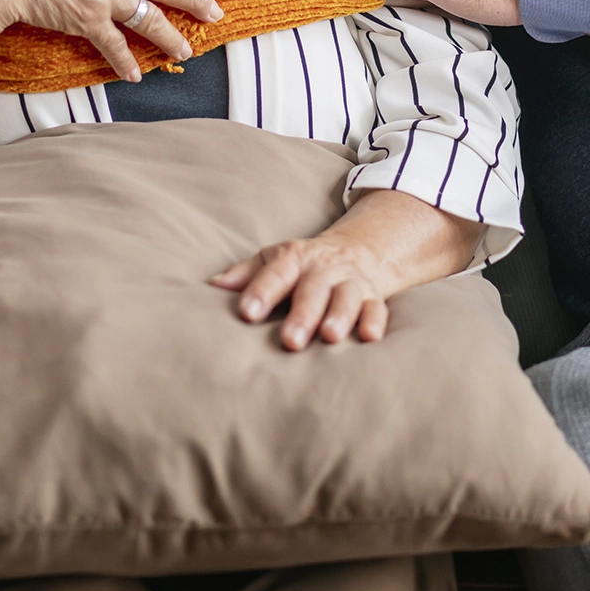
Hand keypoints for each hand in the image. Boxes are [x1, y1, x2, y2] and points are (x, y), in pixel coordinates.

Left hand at [211, 188, 480, 350]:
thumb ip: (245, 274)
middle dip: (302, 313)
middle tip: (290, 340)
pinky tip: (369, 338)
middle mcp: (324, 268)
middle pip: (313, 288)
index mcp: (294, 258)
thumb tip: (212, 286)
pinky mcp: (373, 297)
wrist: (356, 250)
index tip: (246, 314)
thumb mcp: (273, 260)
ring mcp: (351, 282)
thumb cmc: (302, 265)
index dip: (261, 291)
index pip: (276, 271)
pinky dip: (374, 321)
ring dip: (339, 315)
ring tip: (329, 337)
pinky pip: (377, 307)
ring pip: (347, 296)